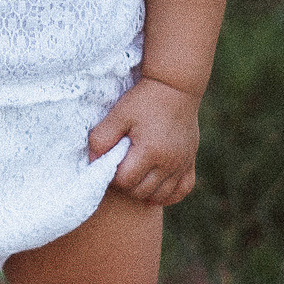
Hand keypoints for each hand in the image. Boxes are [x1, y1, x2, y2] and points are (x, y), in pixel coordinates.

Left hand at [87, 78, 199, 205]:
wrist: (175, 88)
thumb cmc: (144, 100)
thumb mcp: (118, 114)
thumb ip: (102, 138)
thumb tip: (93, 160)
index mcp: (150, 151)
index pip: (125, 180)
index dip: (112, 175)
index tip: (109, 162)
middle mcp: (169, 162)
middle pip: (142, 191)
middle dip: (126, 184)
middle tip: (120, 167)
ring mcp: (182, 164)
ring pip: (161, 195)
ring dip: (144, 191)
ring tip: (135, 174)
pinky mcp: (190, 162)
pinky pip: (182, 190)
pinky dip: (168, 193)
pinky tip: (155, 185)